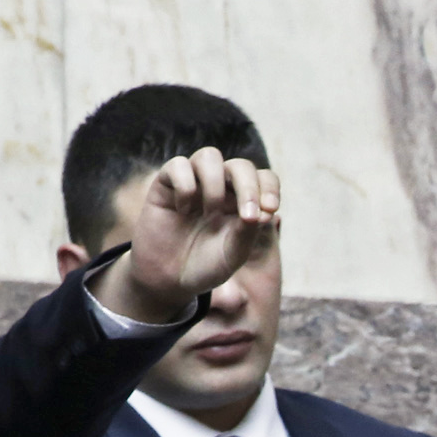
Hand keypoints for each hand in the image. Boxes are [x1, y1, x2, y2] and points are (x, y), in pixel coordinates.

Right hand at [97, 151, 280, 321]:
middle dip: (249, 187)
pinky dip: (185, 187)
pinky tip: (183, 211)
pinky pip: (178, 165)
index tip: (270, 208)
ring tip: (210, 213)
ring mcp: (194, 182)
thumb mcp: (233, 254)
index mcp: (243, 200)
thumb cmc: (206, 266)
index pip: (263, 177)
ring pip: (209, 155)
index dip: (269, 187)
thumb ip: (249, 232)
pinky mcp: (166, 183)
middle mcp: (220, 186)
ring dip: (215, 185)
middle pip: (240, 165)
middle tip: (248, 216)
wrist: (170, 280)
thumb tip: (264, 210)